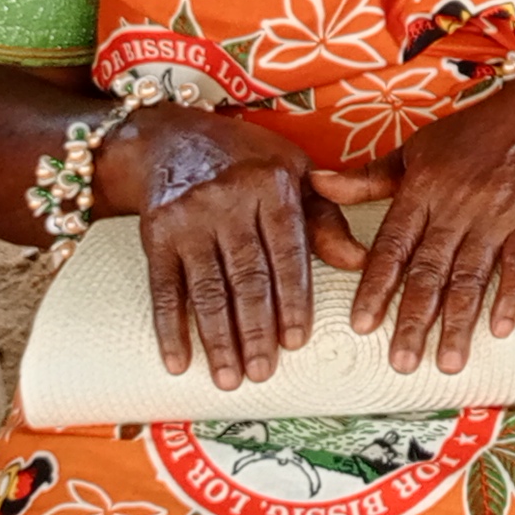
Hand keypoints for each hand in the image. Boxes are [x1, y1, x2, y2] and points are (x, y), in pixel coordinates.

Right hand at [112, 109, 358, 385]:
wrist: (171, 137)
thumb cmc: (246, 161)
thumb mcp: (293, 174)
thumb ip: (325, 219)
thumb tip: (359, 261)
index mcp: (271, 186)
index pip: (287, 251)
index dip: (292, 299)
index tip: (297, 340)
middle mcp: (228, 200)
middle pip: (246, 276)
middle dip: (255, 330)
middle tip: (264, 373)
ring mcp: (188, 218)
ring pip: (206, 288)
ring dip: (217, 338)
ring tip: (230, 378)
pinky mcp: (154, 233)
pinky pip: (163, 287)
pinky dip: (169, 327)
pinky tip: (178, 361)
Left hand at [316, 75, 514, 375]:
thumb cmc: (477, 132)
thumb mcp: (417, 148)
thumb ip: (369, 177)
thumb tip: (316, 184)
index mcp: (422, 188)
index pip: (393, 245)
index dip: (376, 286)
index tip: (362, 325)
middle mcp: (456, 204)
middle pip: (430, 270)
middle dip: (414, 320)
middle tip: (401, 363)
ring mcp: (496, 214)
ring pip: (471, 275)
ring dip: (459, 321)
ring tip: (448, 363)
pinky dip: (511, 296)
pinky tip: (501, 328)